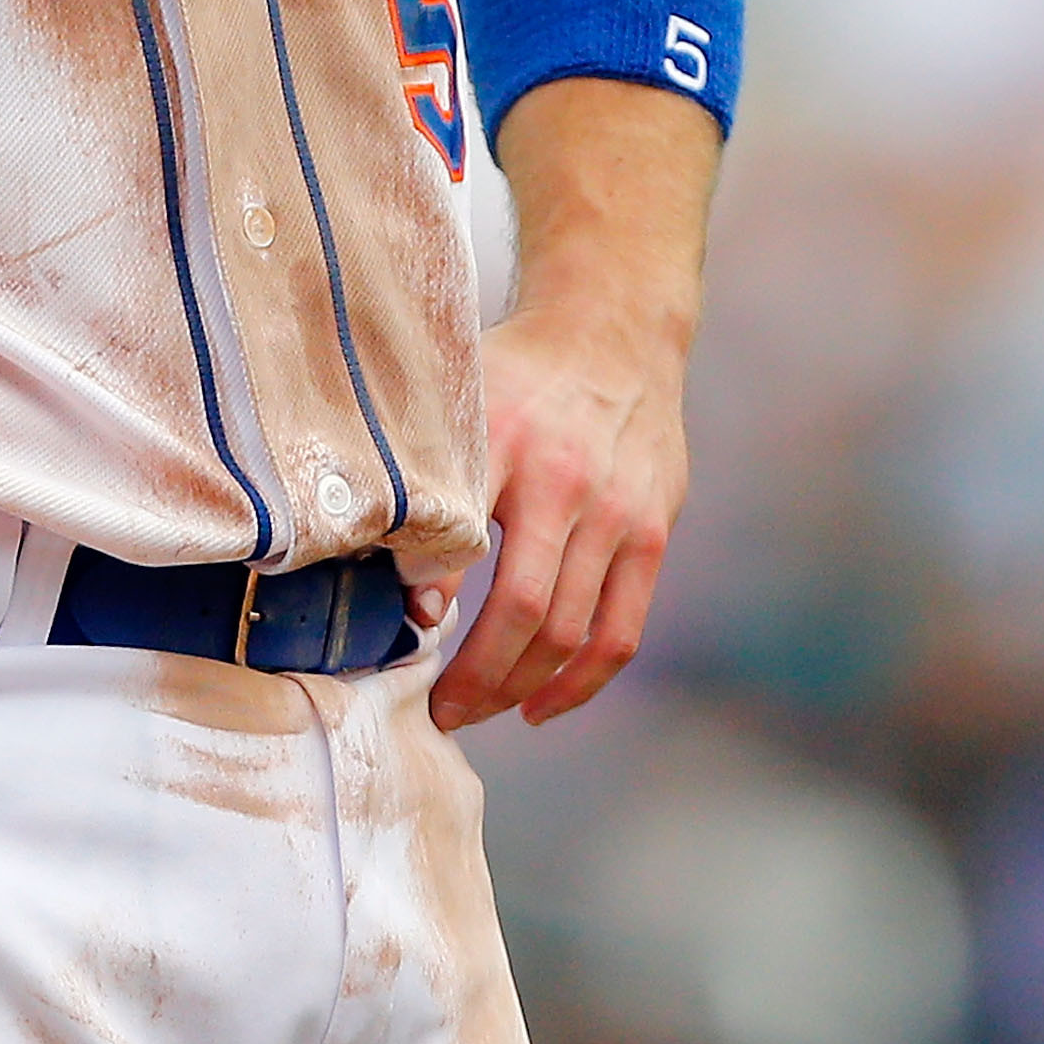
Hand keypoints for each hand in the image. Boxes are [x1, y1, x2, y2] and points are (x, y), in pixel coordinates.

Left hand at [428, 308, 686, 732]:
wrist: (611, 331)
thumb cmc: (517, 374)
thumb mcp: (455, 399)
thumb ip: (421, 475)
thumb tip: (392, 579)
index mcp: (497, 440)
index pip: (456, 539)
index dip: (425, 602)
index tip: (400, 640)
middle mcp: (561, 480)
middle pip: (522, 609)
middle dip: (473, 677)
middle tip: (435, 710)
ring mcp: (615, 512)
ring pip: (570, 633)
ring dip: (519, 688)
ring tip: (476, 712)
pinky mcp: (651, 534)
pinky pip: (620, 632)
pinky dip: (580, 683)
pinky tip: (540, 706)